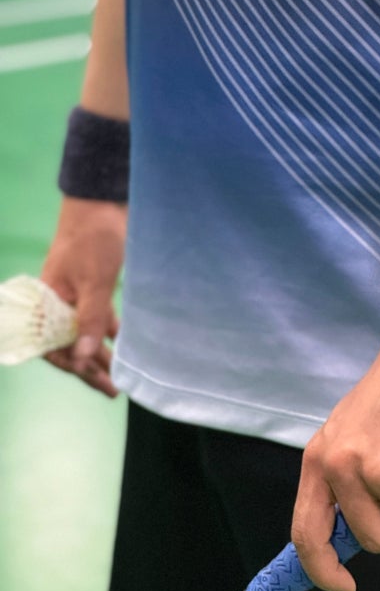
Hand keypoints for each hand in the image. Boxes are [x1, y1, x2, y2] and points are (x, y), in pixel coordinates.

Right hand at [41, 196, 126, 397]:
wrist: (104, 200)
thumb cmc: (95, 237)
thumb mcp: (95, 280)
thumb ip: (91, 319)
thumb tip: (83, 357)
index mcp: (46, 301)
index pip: (51, 345)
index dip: (71, 364)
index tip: (93, 376)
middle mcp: (58, 301)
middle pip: (70, 343)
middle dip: (89, 367)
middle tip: (112, 390)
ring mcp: (76, 294)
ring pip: (86, 332)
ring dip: (101, 353)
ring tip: (118, 378)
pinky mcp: (95, 285)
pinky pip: (99, 316)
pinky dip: (109, 330)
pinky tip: (123, 346)